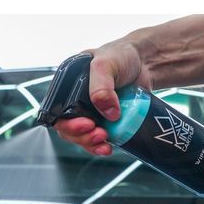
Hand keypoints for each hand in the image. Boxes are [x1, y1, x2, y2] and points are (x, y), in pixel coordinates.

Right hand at [55, 38, 153, 155]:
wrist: (146, 62)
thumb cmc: (121, 55)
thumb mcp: (106, 64)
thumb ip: (102, 86)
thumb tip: (108, 114)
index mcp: (67, 87)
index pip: (57, 111)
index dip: (67, 123)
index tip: (87, 124)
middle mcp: (74, 101)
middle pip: (67, 128)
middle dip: (81, 136)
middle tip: (99, 134)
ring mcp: (90, 113)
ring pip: (81, 137)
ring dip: (91, 144)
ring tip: (105, 142)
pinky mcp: (104, 122)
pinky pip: (97, 140)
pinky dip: (100, 146)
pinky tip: (108, 147)